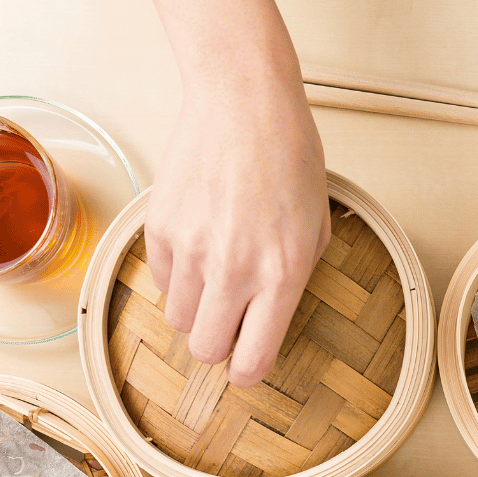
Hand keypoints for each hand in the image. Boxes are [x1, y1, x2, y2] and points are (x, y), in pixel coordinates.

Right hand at [147, 0, 329, 387]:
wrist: (244, 102)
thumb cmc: (290, 158)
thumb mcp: (317, 227)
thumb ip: (294, 280)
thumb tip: (267, 322)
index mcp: (282, 275)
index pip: (252, 361)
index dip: (248, 372)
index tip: (248, 364)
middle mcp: (234, 270)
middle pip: (207, 352)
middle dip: (219, 346)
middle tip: (230, 324)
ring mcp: (192, 250)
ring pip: (180, 321)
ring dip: (198, 311)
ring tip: (216, 278)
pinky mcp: (161, 229)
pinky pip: (162, 283)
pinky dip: (178, 278)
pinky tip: (199, 246)